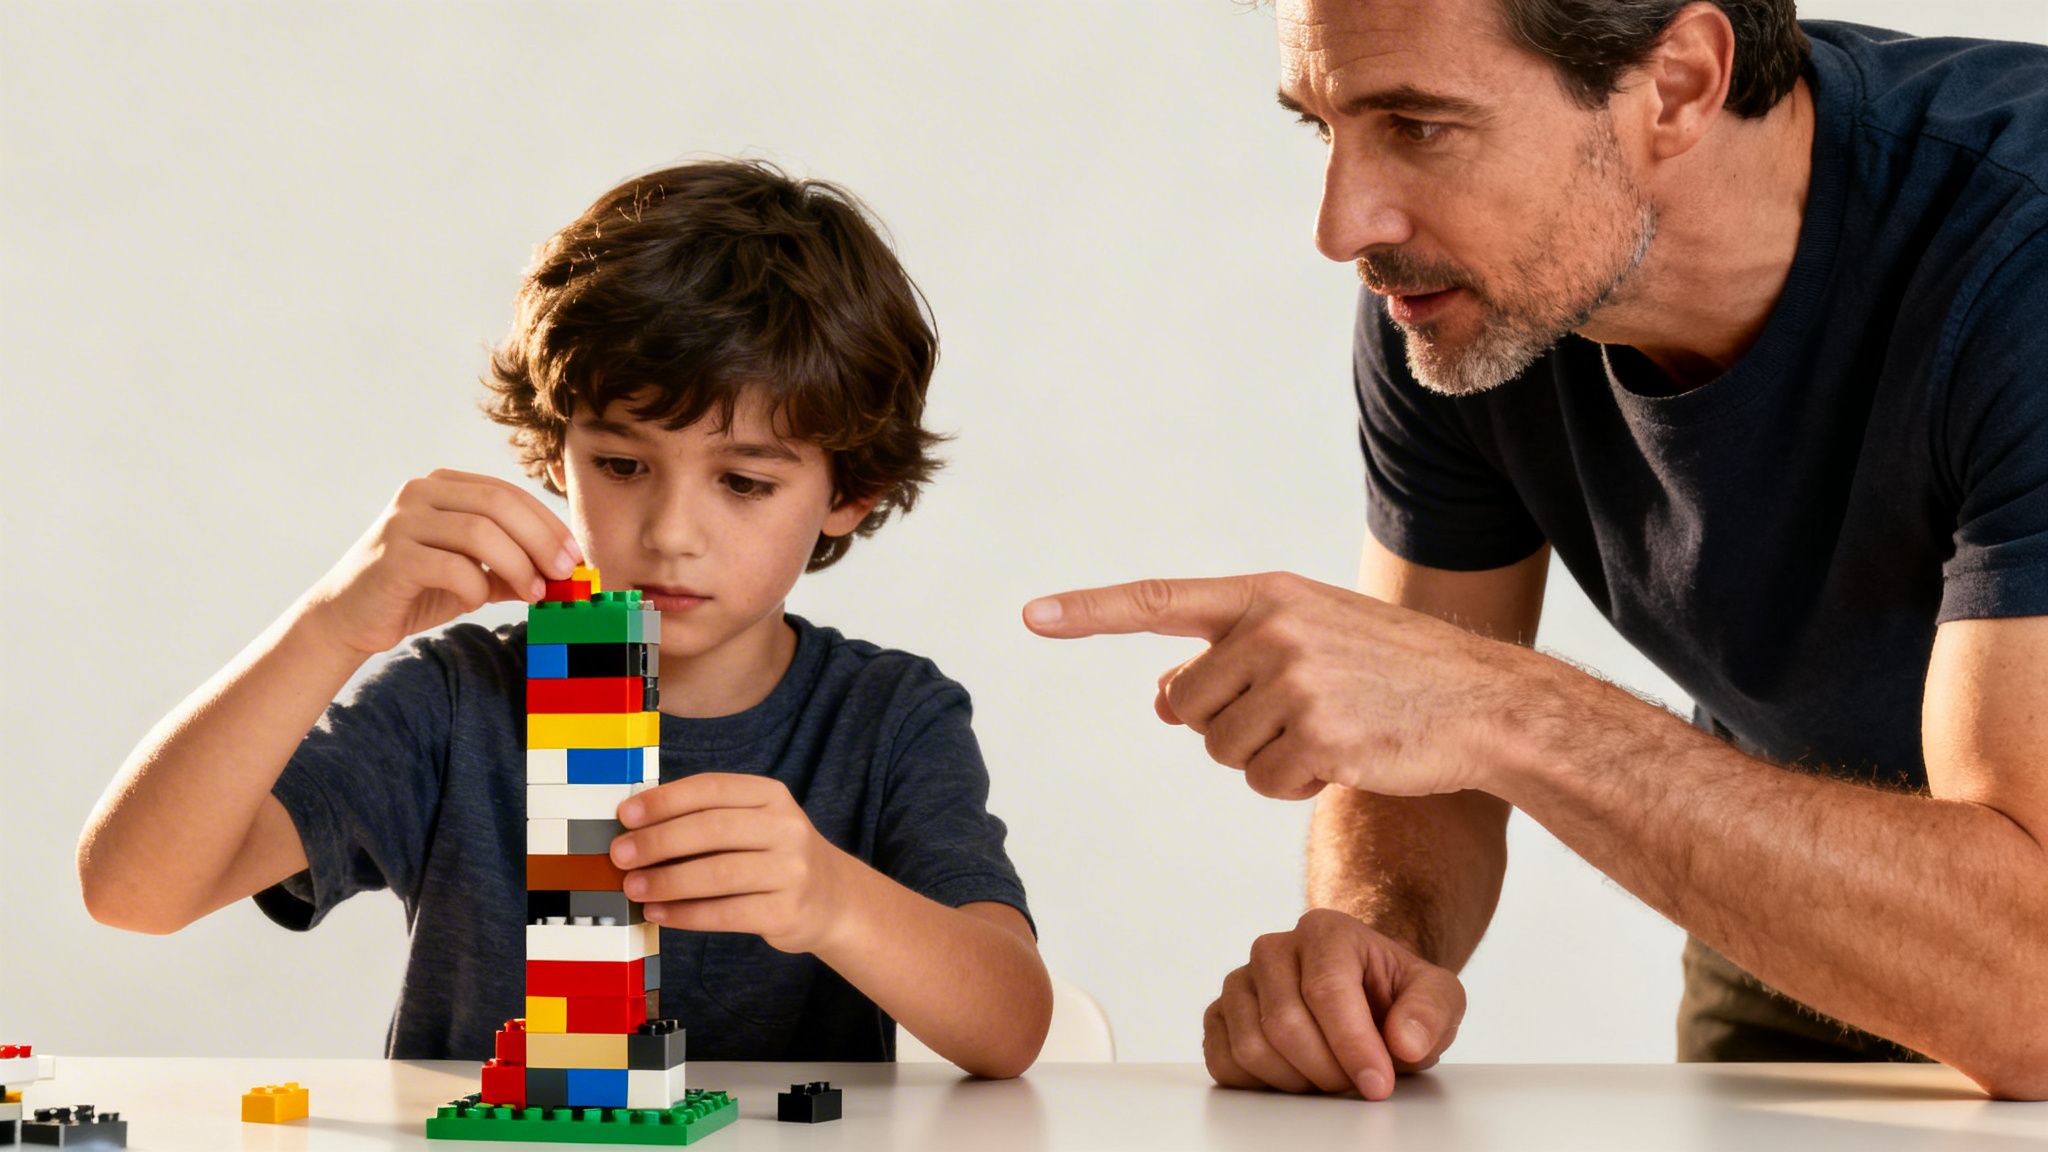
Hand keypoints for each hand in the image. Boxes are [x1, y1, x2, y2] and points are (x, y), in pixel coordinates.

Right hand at [300, 469, 581, 655]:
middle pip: (500, 504)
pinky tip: (475, 600)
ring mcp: (403, 521)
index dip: (548, 523)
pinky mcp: (393, 556)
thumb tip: (564, 574)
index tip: (576, 556)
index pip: (509, 493)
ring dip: (517, 565)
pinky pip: (453, 566)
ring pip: (480, 532)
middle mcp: (420, 493)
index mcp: (443, 486)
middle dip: (542, 539)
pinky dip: (476, 586)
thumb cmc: (414, 592)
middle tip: (565, 573)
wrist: (347, 618)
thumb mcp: (471, 574)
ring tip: (533, 593)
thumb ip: (510, 567)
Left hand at [611, 773, 852, 954]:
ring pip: (718, 874)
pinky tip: (658, 913)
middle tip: (620, 855)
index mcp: (771, 796)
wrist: (833, 899)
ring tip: (633, 887)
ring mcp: (791, 870)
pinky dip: (685, 914)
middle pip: (712, 829)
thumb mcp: (755, 823)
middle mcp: (787, 827)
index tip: (625, 815)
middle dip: (658, 842)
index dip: (665, 800)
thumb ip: (707, 818)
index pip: (711, 788)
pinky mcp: (788, 911)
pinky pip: (727, 913)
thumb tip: (637, 828)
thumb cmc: (774, 856)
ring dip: (667, 881)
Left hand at [1023, 571, 1520, 798]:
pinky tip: (1343, 758)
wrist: (1484, 702)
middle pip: (1183, 706)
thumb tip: (1159, 697)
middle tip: (1289, 713)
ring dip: (1262, 758)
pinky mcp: (1320, 739)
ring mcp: (1297, 684)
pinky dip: (1294, 786)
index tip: (1031, 615)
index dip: (1090, 611)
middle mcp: (1273, 631)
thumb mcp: (1310, 635)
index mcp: (1265, 596)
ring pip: (1219, 751)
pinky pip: (1263, 784)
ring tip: (1326, 729)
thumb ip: (1231, 655)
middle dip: (1221, 724)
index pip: (1159, 601)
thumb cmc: (1388, 670)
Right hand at [1204, 908, 1463, 1097]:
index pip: (1326, 989)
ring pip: (1250, 1047)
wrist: (1365, 993)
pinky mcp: (1221, 1014)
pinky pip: (1223, 1061)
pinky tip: (1295, 1077)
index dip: (1352, 1045)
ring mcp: (1241, 981)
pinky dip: (1261, 1084)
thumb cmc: (1394, 994)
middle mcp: (1274, 949)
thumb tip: (1404, 1042)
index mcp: (1325, 931)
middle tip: (1357, 1083)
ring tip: (1328, 1077)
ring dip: (1296, 1081)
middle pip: (1283, 1024)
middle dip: (1327, 1070)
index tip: (1379, 1083)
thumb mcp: (1438, 994)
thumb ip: (1431, 1011)